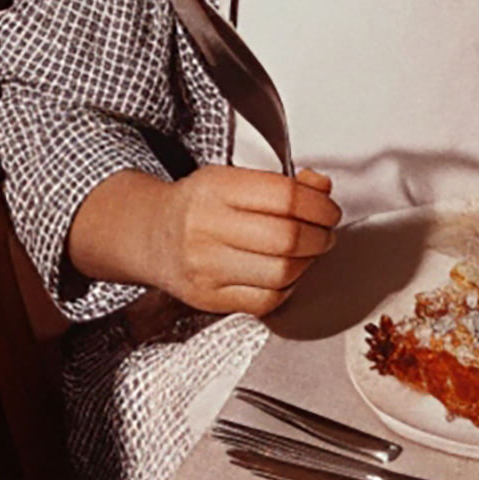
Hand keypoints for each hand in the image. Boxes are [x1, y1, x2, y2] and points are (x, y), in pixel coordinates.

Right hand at [69, 166, 340, 316]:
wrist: (149, 234)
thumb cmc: (197, 205)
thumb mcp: (232, 179)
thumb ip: (281, 183)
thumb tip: (322, 188)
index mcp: (216, 188)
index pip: (286, 196)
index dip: (320, 206)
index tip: (329, 211)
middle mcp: (207, 227)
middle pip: (288, 238)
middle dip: (320, 237)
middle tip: (325, 233)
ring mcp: (206, 267)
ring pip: (282, 272)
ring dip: (308, 263)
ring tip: (307, 253)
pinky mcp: (208, 298)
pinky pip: (266, 300)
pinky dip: (287, 288)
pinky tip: (285, 274)